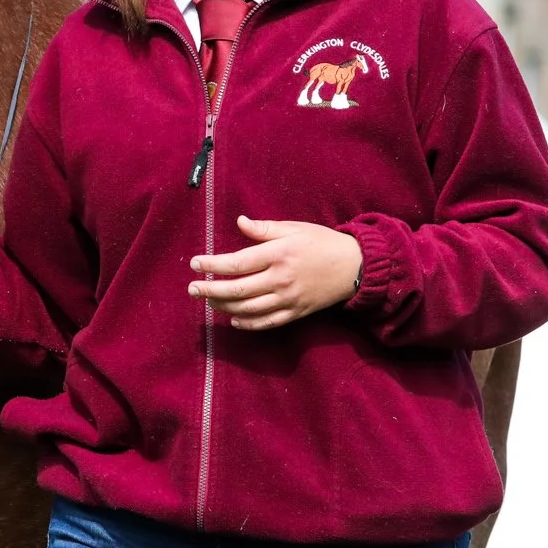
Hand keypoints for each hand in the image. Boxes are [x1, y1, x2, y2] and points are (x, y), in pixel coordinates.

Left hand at [188, 217, 361, 330]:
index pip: (237, 263)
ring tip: (208, 301)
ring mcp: (288, 299)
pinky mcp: (296, 313)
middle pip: (237, 290)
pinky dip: (247, 324)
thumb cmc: (323, 243)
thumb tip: (239, 222)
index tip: (194, 264)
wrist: (355, 267)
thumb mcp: (295, 228)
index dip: (212, 265)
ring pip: (248, 309)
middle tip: (192, 288)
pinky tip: (233, 320)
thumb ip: (265, 229)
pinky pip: (267, 323)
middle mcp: (281, 279)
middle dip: (210, 290)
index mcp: (278, 254)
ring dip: (223, 307)